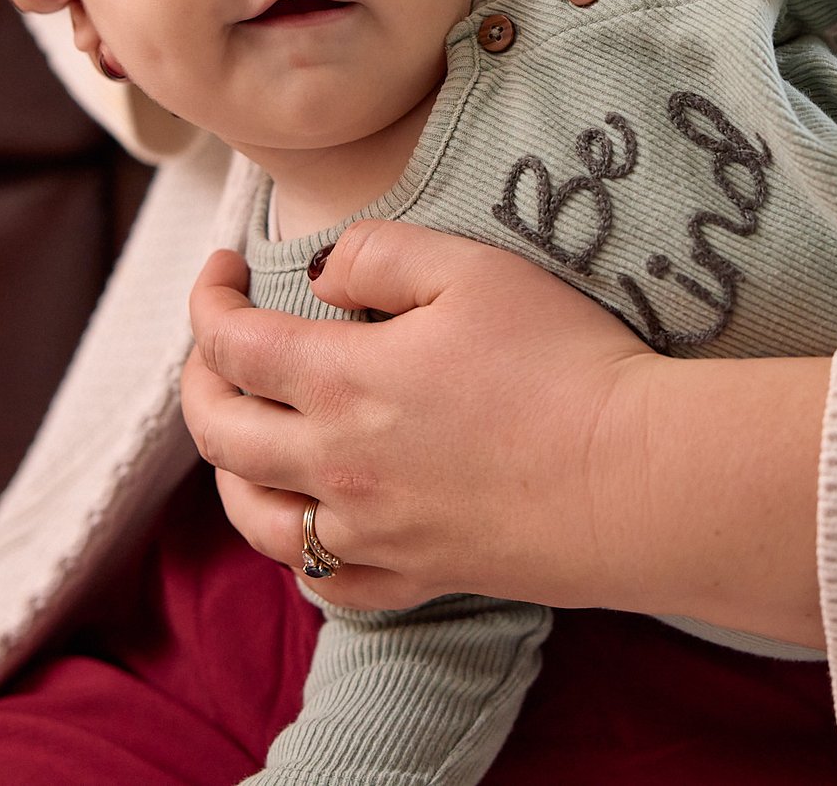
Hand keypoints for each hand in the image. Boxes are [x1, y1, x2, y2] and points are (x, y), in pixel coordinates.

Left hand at [179, 218, 830, 643]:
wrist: (637, 476)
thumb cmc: (565, 363)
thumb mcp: (474, 269)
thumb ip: (379, 255)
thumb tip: (322, 272)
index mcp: (342, 382)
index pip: (231, 345)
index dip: (207, 300)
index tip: (223, 270)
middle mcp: (338, 466)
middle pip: (219, 434)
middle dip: (199, 379)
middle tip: (220, 344)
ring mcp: (373, 533)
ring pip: (254, 518)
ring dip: (231, 470)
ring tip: (248, 433)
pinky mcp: (417, 577)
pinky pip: (326, 581)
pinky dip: (300, 550)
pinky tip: (315, 521)